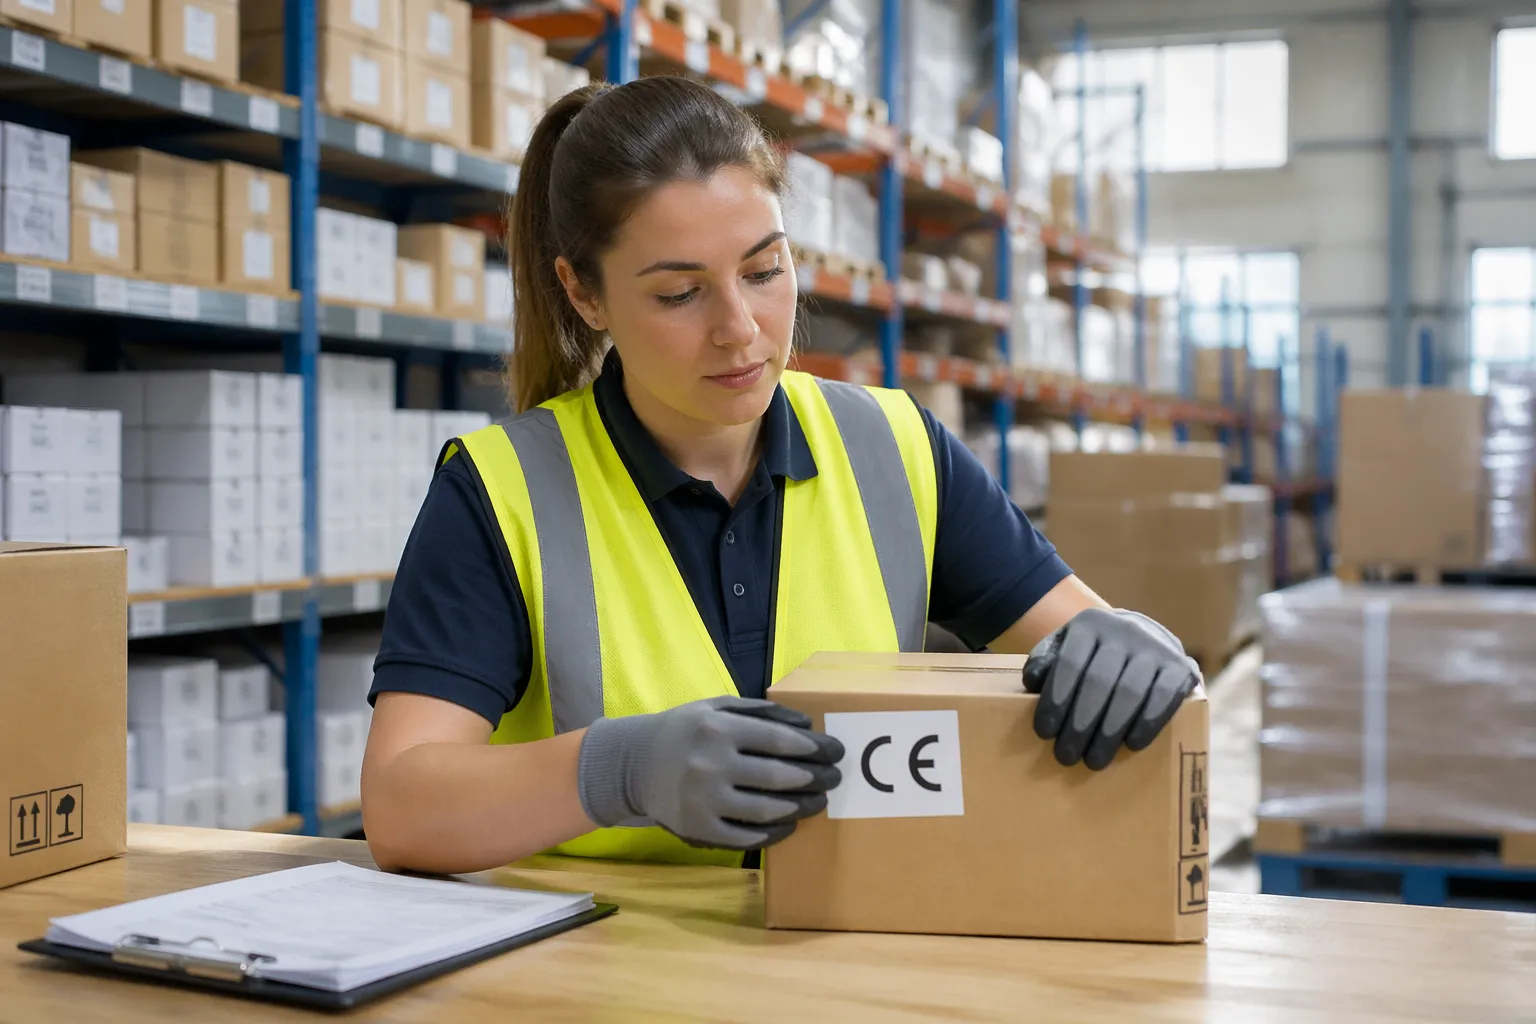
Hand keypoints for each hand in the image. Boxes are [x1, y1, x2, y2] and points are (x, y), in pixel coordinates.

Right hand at [577, 696, 843, 849]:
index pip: (778, 741)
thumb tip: (806, 726)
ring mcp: (704, 800)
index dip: (813, 748)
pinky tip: (789, 824)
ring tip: (818, 801)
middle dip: (815, 777)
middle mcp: (710, 764)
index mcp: (717, 729)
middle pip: (778, 776)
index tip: (833, 751)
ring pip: (766, 810)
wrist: (634, 763)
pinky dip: (774, 833)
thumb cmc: (685, 730)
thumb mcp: (716, 706)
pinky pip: (745, 836)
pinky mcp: (698, 828)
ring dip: (801, 807)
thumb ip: (761, 712)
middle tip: (835, 777)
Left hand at [1022, 608, 1199, 770]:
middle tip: (1066, 756)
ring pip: (1130, 693)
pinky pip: (1164, 698)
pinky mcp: (1181, 667)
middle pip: (1099, 682)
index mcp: (1090, 624)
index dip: (1055, 700)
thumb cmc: (1094, 654)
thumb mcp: (1064, 647)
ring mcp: (1156, 647)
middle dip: (1079, 725)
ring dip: (1110, 732)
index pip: (1069, 663)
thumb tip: (1033, 684)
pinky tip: (1132, 744)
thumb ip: (1045, 662)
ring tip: (1094, 760)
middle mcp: (1125, 630)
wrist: (1145, 637)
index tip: (1044, 733)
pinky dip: (1147, 723)